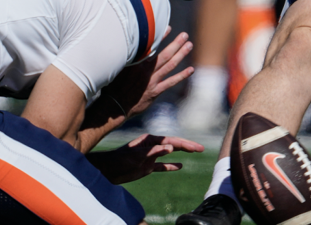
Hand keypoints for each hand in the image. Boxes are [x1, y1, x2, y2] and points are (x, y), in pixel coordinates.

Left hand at [87, 134, 203, 184]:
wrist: (108, 170)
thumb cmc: (120, 160)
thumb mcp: (137, 155)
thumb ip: (154, 151)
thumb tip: (170, 148)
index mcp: (150, 140)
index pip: (172, 141)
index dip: (185, 144)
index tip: (197, 147)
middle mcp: (152, 146)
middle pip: (173, 145)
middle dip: (187, 146)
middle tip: (201, 148)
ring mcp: (150, 156)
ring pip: (169, 153)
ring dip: (181, 153)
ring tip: (194, 152)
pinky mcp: (147, 166)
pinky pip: (162, 166)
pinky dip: (171, 166)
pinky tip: (180, 166)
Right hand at [102, 28, 193, 116]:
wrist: (114, 106)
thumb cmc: (113, 86)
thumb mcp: (117, 67)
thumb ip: (127, 57)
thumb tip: (131, 44)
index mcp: (137, 63)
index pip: (152, 46)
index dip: (161, 37)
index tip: (169, 28)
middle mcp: (146, 70)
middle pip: (165, 54)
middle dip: (176, 44)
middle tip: (185, 35)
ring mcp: (152, 81)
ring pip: (170, 65)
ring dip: (180, 55)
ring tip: (189, 45)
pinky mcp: (155, 91)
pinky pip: (171, 82)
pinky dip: (181, 75)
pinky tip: (191, 69)